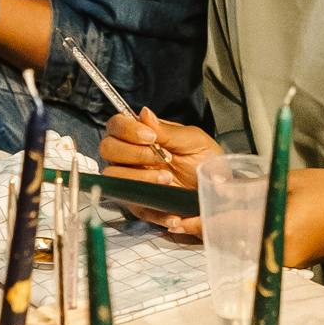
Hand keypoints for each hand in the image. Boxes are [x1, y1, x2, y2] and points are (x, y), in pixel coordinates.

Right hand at [100, 109, 218, 210]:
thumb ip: (167, 130)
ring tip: (167, 179)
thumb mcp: (193, 141)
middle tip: (161, 157)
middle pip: (107, 148)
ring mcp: (132, 179)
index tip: (150, 137)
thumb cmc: (205, 159)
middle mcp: (131, 156)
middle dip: (134, 153)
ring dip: (139, 178)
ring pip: (113, 177)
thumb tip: (145, 114)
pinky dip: (153, 210)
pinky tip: (172, 210)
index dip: (127, 130)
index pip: (116, 125)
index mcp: (141, 135)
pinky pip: (133, 206)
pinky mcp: (138, 203)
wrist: (215, 187)